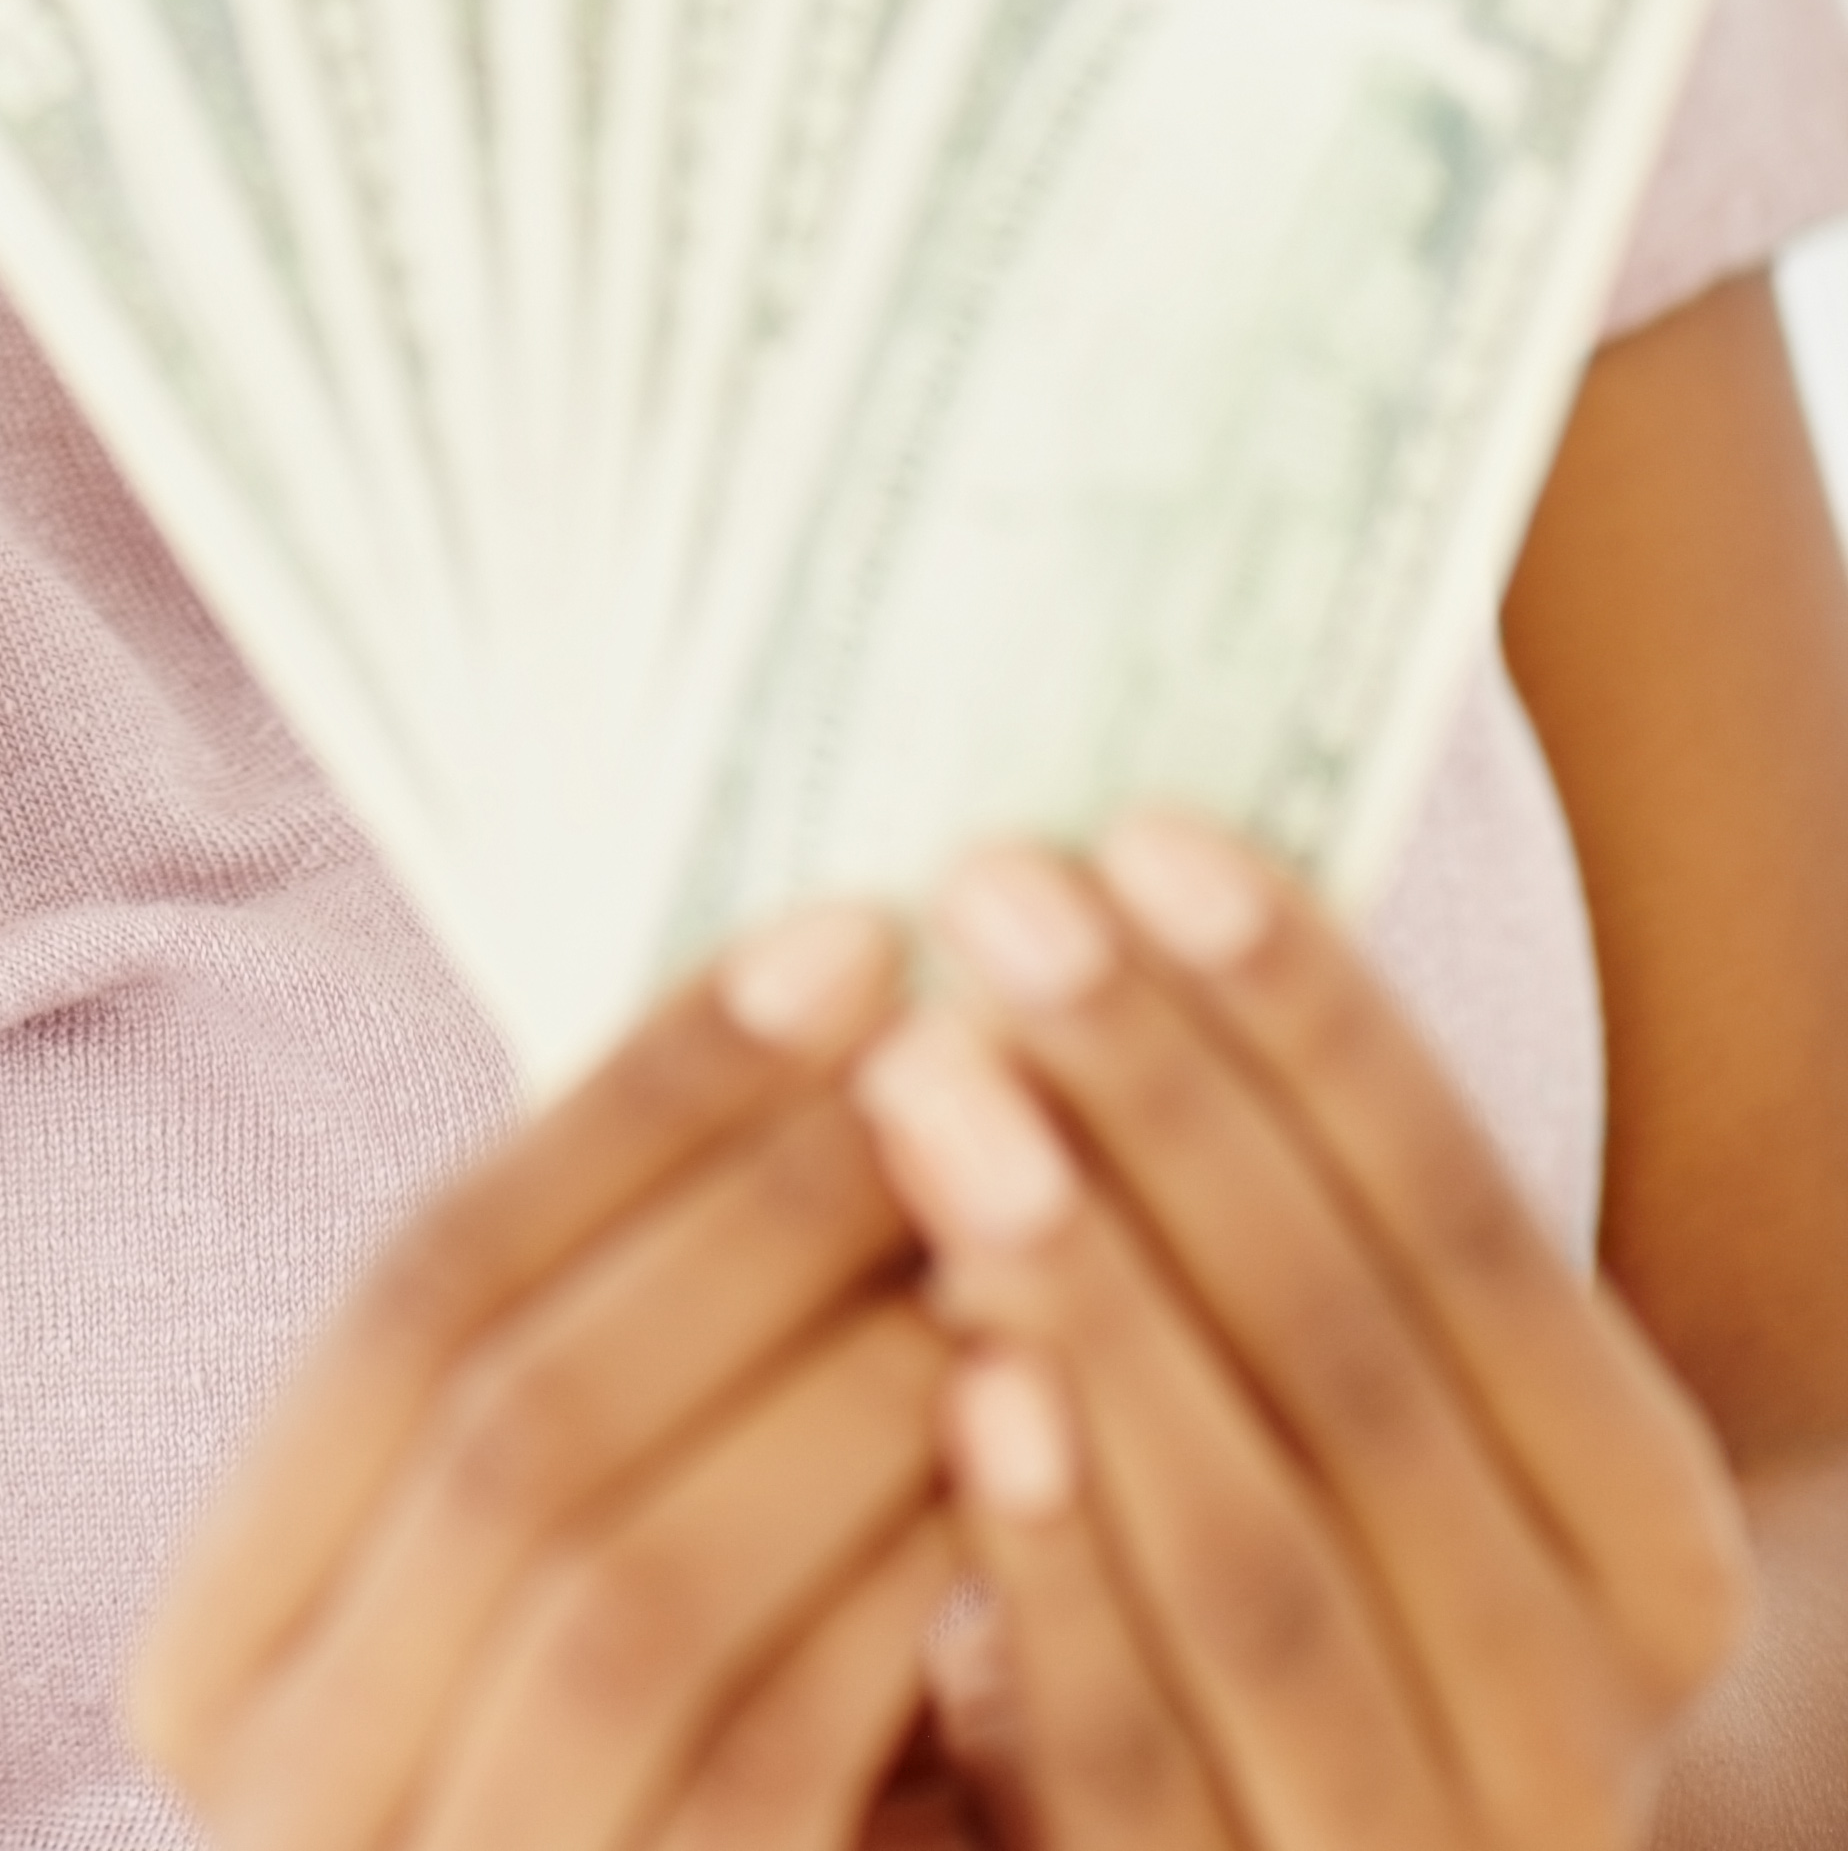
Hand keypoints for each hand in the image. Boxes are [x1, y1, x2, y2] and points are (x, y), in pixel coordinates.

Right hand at [131, 903, 956, 1850]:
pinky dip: (900, 1592)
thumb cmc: (698, 1791)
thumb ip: (636, 1346)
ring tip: (1010, 1234)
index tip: (840, 939)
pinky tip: (1032, 1447)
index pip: (414, 1297)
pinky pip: (758, 1773)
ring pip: (622, 1589)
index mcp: (221, 1660)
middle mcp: (272, 1811)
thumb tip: (823, 998)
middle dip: (750, 1222)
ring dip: (832, 1392)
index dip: (633, 1107)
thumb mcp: (594, 1559)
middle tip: (957, 1060)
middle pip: (510, 1424)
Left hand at [853, 816, 1754, 1850]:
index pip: (1486, 1244)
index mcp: (1654, 1555)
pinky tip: (953, 1388)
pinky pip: (1139, 1771)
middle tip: (997, 901)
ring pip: (1267, 1564)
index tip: (1141, 830)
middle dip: (1172, 1116)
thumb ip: (1288, 1241)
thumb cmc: (1275, 1599)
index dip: (1319, 1030)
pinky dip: (1052, 1574)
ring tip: (933, 1086)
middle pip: (1364, 1377)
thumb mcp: (1340, 1435)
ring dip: (1091, 1304)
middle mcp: (1588, 1732)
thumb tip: (1122, 889)